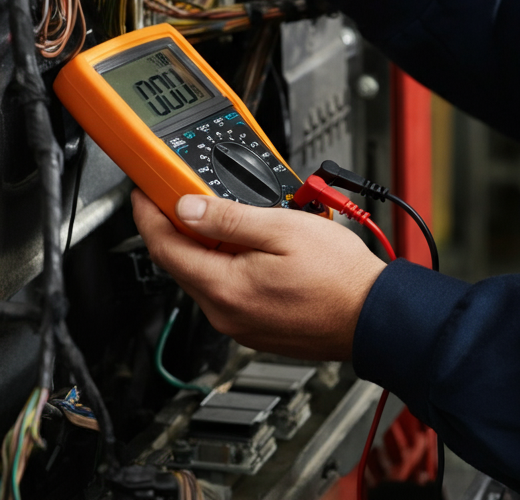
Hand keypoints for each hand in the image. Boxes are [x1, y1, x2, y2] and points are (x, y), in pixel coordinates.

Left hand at [132, 190, 386, 359]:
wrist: (373, 316)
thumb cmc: (339, 276)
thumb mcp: (284, 229)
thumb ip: (230, 218)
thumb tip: (187, 207)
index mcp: (224, 287)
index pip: (165, 247)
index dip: (149, 213)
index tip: (145, 191)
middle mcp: (225, 313)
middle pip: (183, 262)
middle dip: (180, 225)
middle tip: (188, 193)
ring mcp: (240, 325)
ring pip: (208, 276)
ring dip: (210, 245)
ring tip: (235, 215)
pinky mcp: (257, 329)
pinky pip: (230, 291)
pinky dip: (230, 265)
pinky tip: (256, 248)